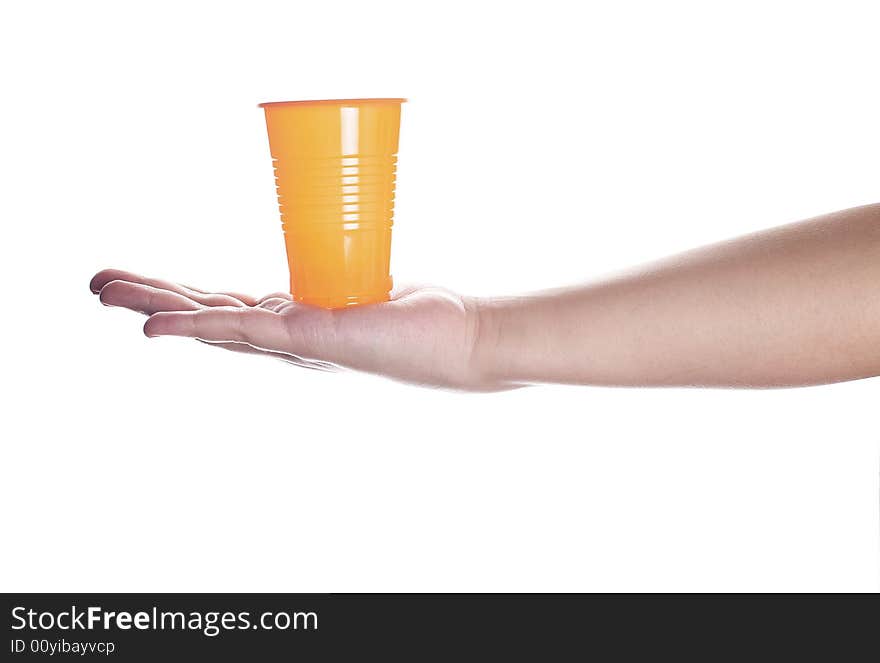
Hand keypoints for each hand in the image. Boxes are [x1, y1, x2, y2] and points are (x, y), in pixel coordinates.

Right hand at [90, 269, 502, 390]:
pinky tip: (156, 327)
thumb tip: (331, 255)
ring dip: (156, 306)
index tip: (144, 285)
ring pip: (210, 322)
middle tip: (100, 285)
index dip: (182, 298)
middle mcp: (287, 341)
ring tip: (106, 292)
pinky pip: (243, 329)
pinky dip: (195, 326)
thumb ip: (333, 282)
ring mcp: (294, 344)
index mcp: (295, 326)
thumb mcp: (359, 291)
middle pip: (205, 317)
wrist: (459, 341)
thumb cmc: (419, 319)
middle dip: (151, 300)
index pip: (225, 310)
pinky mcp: (310, 339)